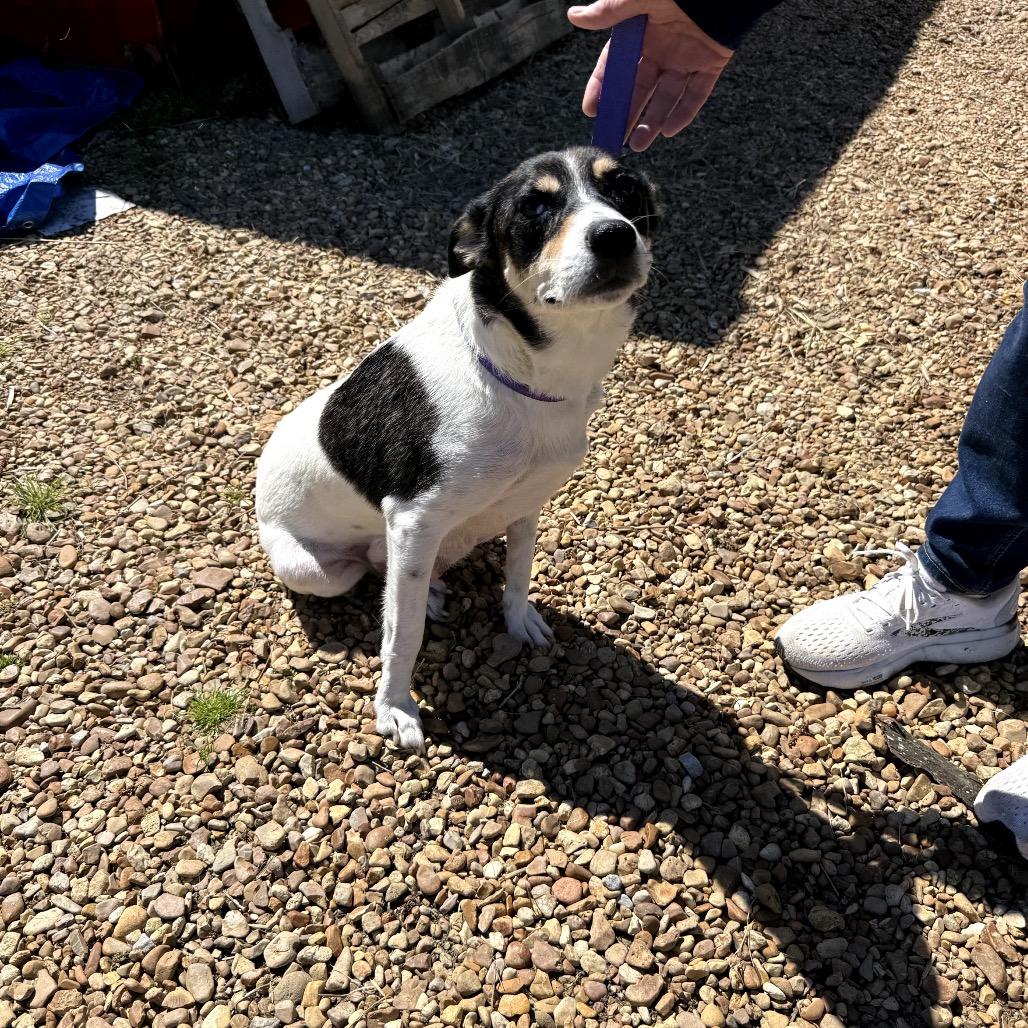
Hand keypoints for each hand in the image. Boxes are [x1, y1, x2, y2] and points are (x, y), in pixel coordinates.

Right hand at [568, 0, 733, 151]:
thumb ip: (610, 11)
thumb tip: (575, 15)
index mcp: (642, 31)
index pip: (617, 66)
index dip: (603, 88)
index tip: (592, 111)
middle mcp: (662, 48)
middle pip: (640, 88)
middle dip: (627, 114)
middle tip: (614, 138)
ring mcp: (686, 57)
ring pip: (666, 97)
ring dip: (652, 122)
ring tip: (638, 144)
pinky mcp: (711, 63)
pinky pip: (696, 94)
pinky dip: (684, 113)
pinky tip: (669, 131)